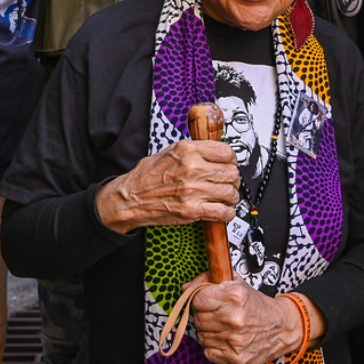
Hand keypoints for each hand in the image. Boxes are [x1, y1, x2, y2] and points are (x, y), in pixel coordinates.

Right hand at [96, 139, 238, 232]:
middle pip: (231, 173)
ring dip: (232, 196)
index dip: (232, 159)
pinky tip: (224, 211)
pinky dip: (227, 213)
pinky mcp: (191, 210)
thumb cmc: (146, 176)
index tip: (230, 164)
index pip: (225, 152)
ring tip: (227, 197)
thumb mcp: (168, 152)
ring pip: (230, 192)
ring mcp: (193, 190)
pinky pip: (221, 212)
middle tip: (230, 182)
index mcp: (187, 150)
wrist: (130, 198)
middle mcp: (192, 168)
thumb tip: (213, 152)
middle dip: (234, 179)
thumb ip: (193, 151)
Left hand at [188, 277, 315, 363]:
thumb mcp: (237, 284)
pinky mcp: (236, 358)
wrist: (281, 328)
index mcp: (235, 296)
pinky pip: (208, 351)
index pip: (197, 298)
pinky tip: (226, 339)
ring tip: (225, 326)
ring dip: (210, 331)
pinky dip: (214, 346)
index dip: (200, 298)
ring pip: (202, 335)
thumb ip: (210, 280)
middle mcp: (235, 319)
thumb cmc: (258, 306)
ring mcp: (235, 340)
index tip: (206, 300)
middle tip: (219, 313)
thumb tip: (186, 287)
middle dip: (205, 315)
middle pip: (198, 318)